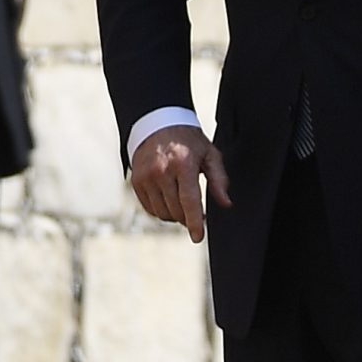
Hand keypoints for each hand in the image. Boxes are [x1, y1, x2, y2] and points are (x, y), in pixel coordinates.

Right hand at [130, 125, 231, 242]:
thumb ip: (219, 179)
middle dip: (188, 217)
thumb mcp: (209, 154)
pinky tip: (169, 199)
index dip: (195, 222)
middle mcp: (161, 171)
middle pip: (176, 210)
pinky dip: (161, 210)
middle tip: (195, 210)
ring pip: (162, 213)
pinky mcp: (136, 181)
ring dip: (175, 215)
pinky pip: (150, 209)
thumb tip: (226, 203)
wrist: (158, 124)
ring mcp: (146, 177)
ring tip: (182, 202)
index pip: (189, 201)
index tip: (198, 237)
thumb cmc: (188, 141)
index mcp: (183, 164)